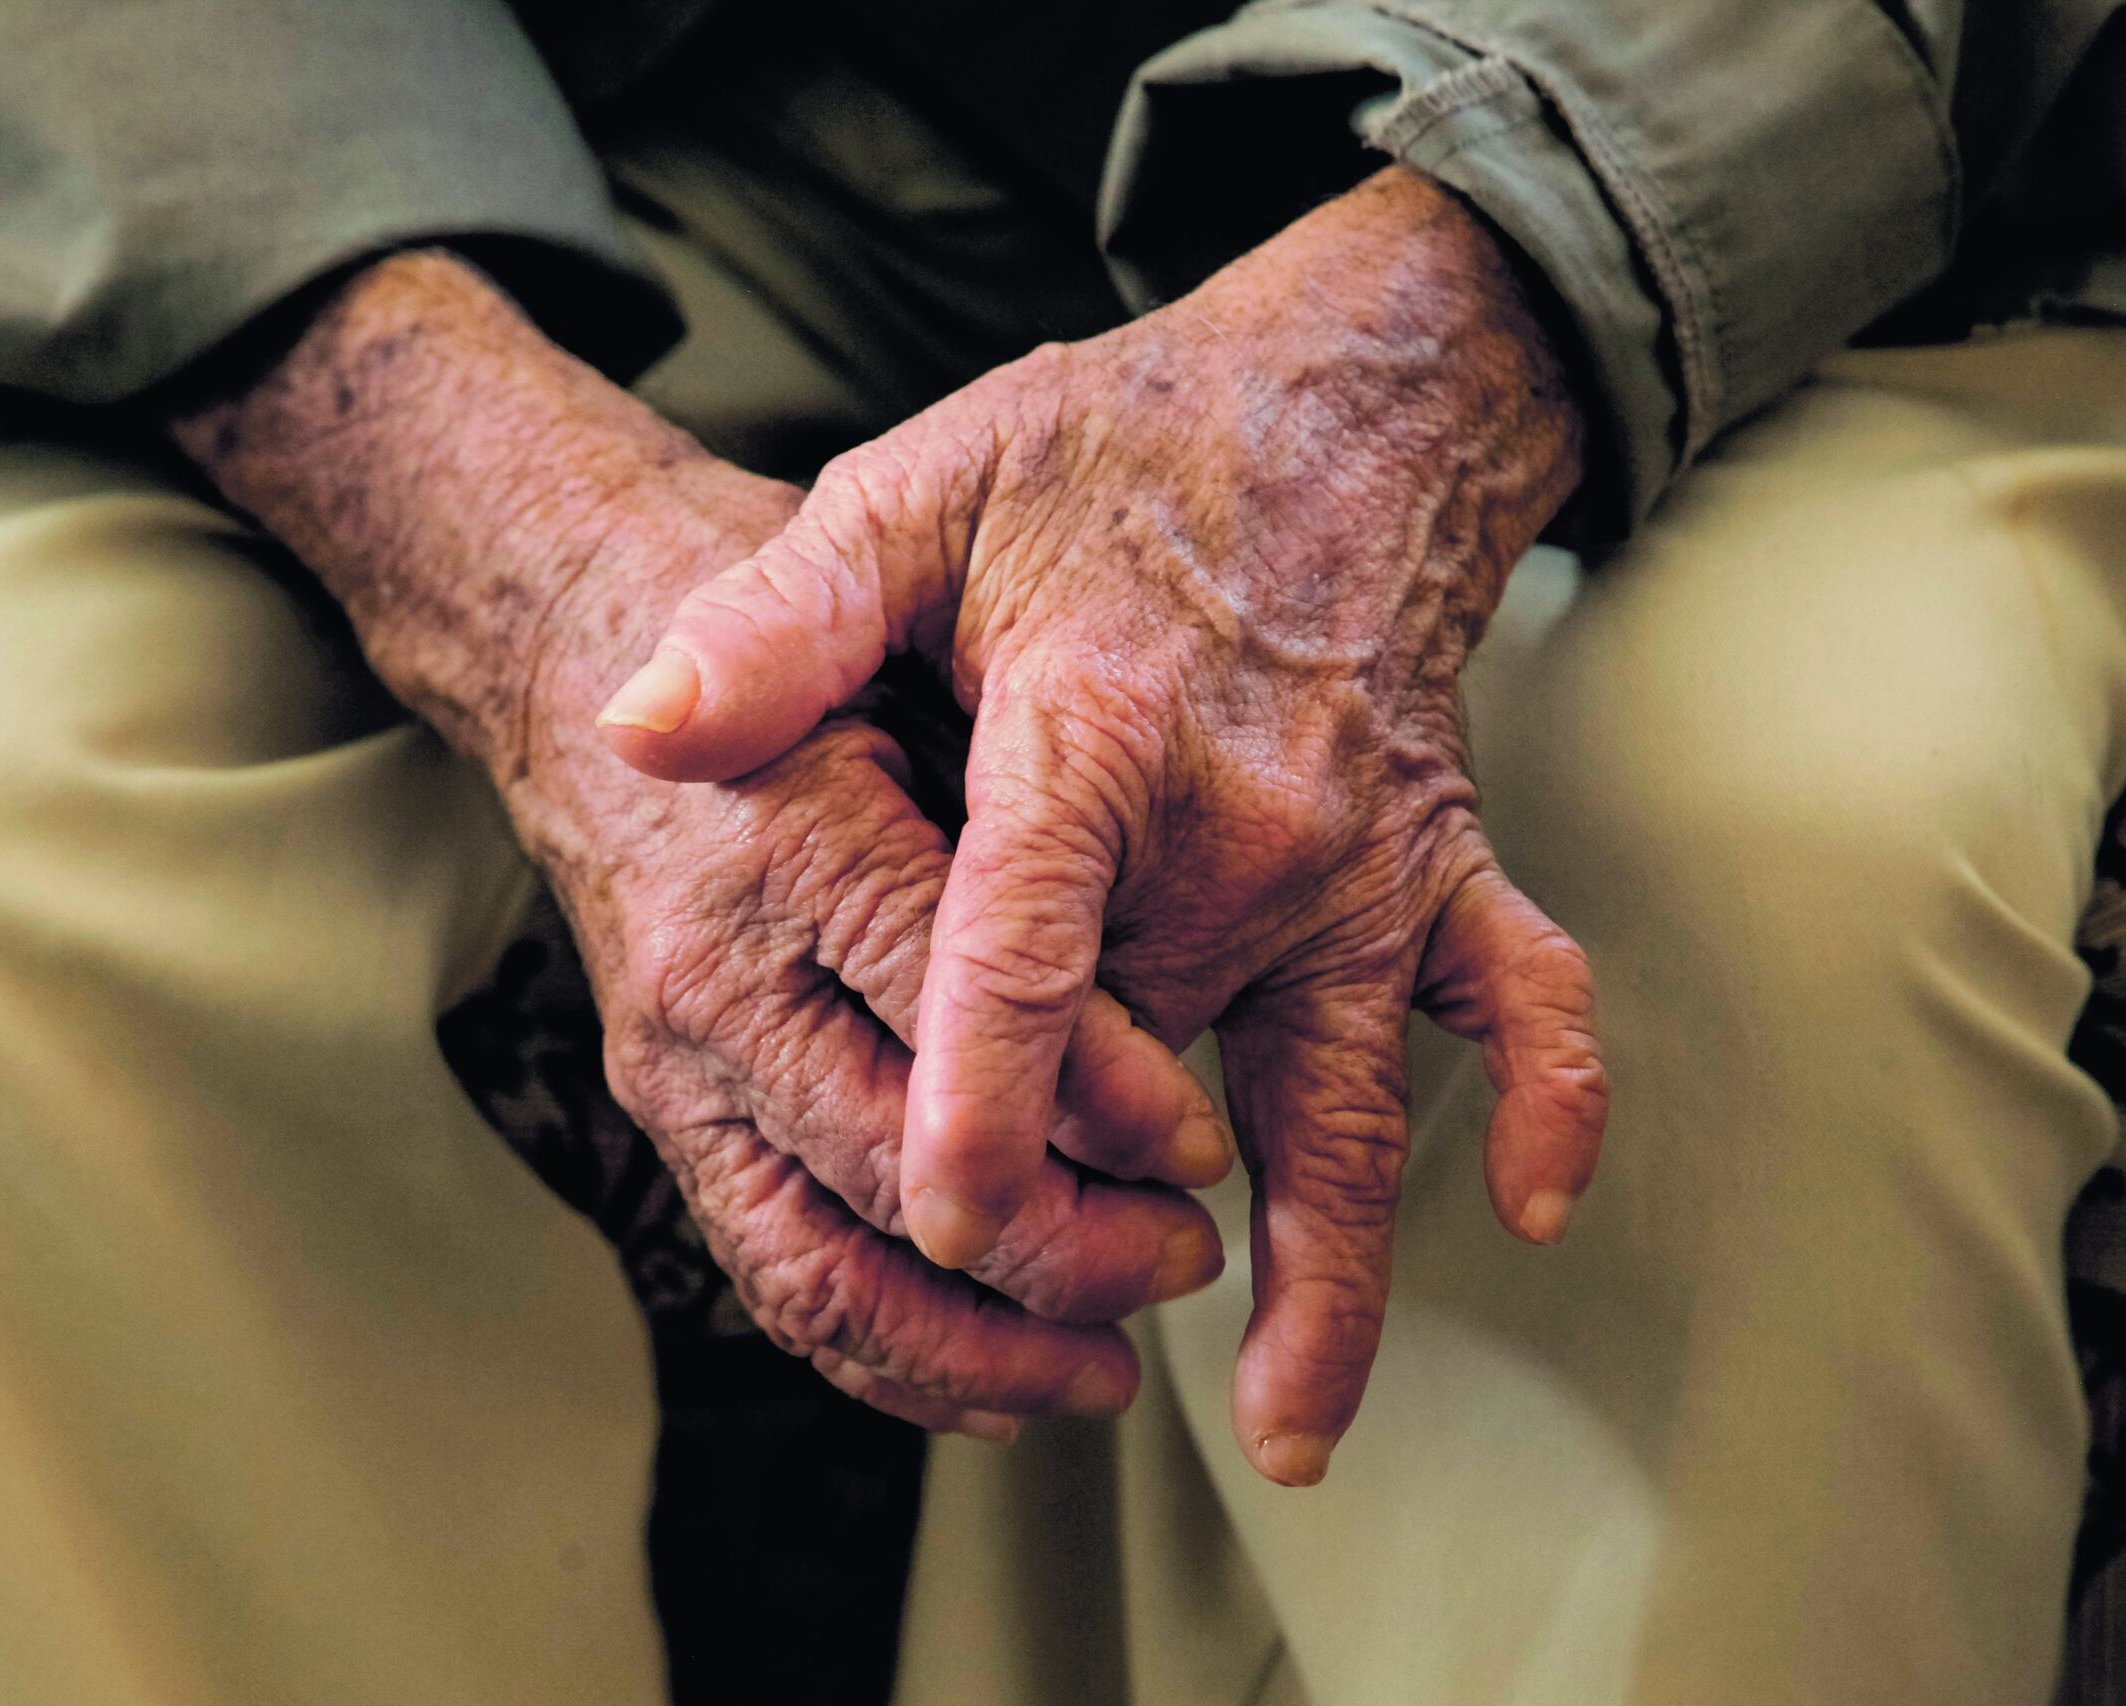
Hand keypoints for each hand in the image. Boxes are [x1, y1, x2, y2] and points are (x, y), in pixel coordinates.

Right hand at [171, 252, 1231, 1434]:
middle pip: (889, 1161)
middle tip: (1182, 1253)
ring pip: (819, 1265)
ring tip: (1107, 1362)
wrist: (580, 659)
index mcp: (792, 839)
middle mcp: (715, 969)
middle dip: (1058, 1245)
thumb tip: (1143, 937)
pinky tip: (999, 1389)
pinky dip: (887, 1364)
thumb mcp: (900, 642)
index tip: (1201, 1144)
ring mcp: (674, 1063)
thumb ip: (1005, 775)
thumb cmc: (792, 655)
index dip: (1092, 1096)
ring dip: (977, 1346)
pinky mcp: (665, 1120)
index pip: (949, 1001)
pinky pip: (770, 1279)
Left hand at [601, 169, 1609, 1479]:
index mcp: (1095, 731)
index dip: (983, 1084)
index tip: (945, 1221)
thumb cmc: (1103, 454)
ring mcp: (1362, 854)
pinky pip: (1523, 994)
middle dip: (1099, 1213)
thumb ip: (781, 621)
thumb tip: (640, 727)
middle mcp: (1246, 818)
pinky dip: (1549, 1096)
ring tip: (1292, 1434)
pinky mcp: (1442, 858)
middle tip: (1043, 1354)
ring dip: (1333, 1268)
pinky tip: (1532, 1208)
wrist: (1341, 398)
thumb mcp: (917, 492)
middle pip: (1162, 1061)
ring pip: (1347, 1091)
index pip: (1025, 936)